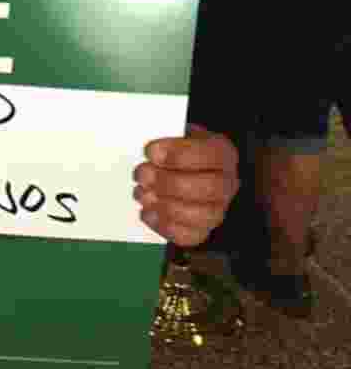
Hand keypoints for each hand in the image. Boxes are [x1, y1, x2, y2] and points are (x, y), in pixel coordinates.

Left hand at [132, 124, 237, 247]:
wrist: (182, 166)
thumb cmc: (178, 149)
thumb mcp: (176, 132)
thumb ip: (165, 136)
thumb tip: (147, 145)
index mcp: (223, 153)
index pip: (211, 154)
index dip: (179, 154)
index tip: (150, 152)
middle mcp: (227, 183)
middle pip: (209, 187)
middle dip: (169, 182)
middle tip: (142, 174)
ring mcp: (217, 209)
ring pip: (200, 215)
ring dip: (165, 205)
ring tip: (141, 193)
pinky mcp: (202, 230)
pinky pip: (188, 236)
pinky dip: (164, 226)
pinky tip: (147, 212)